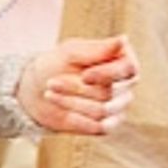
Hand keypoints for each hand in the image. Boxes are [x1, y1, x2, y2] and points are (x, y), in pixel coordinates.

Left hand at [17, 36, 137, 134]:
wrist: (39, 89)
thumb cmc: (58, 64)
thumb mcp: (72, 52)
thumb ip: (98, 49)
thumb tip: (124, 40)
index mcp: (123, 60)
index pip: (128, 69)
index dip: (107, 74)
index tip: (84, 76)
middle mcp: (126, 84)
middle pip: (110, 92)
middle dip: (77, 88)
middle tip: (52, 82)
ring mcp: (119, 106)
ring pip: (102, 110)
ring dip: (71, 102)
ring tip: (50, 93)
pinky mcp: (108, 125)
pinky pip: (99, 127)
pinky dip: (76, 119)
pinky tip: (62, 110)